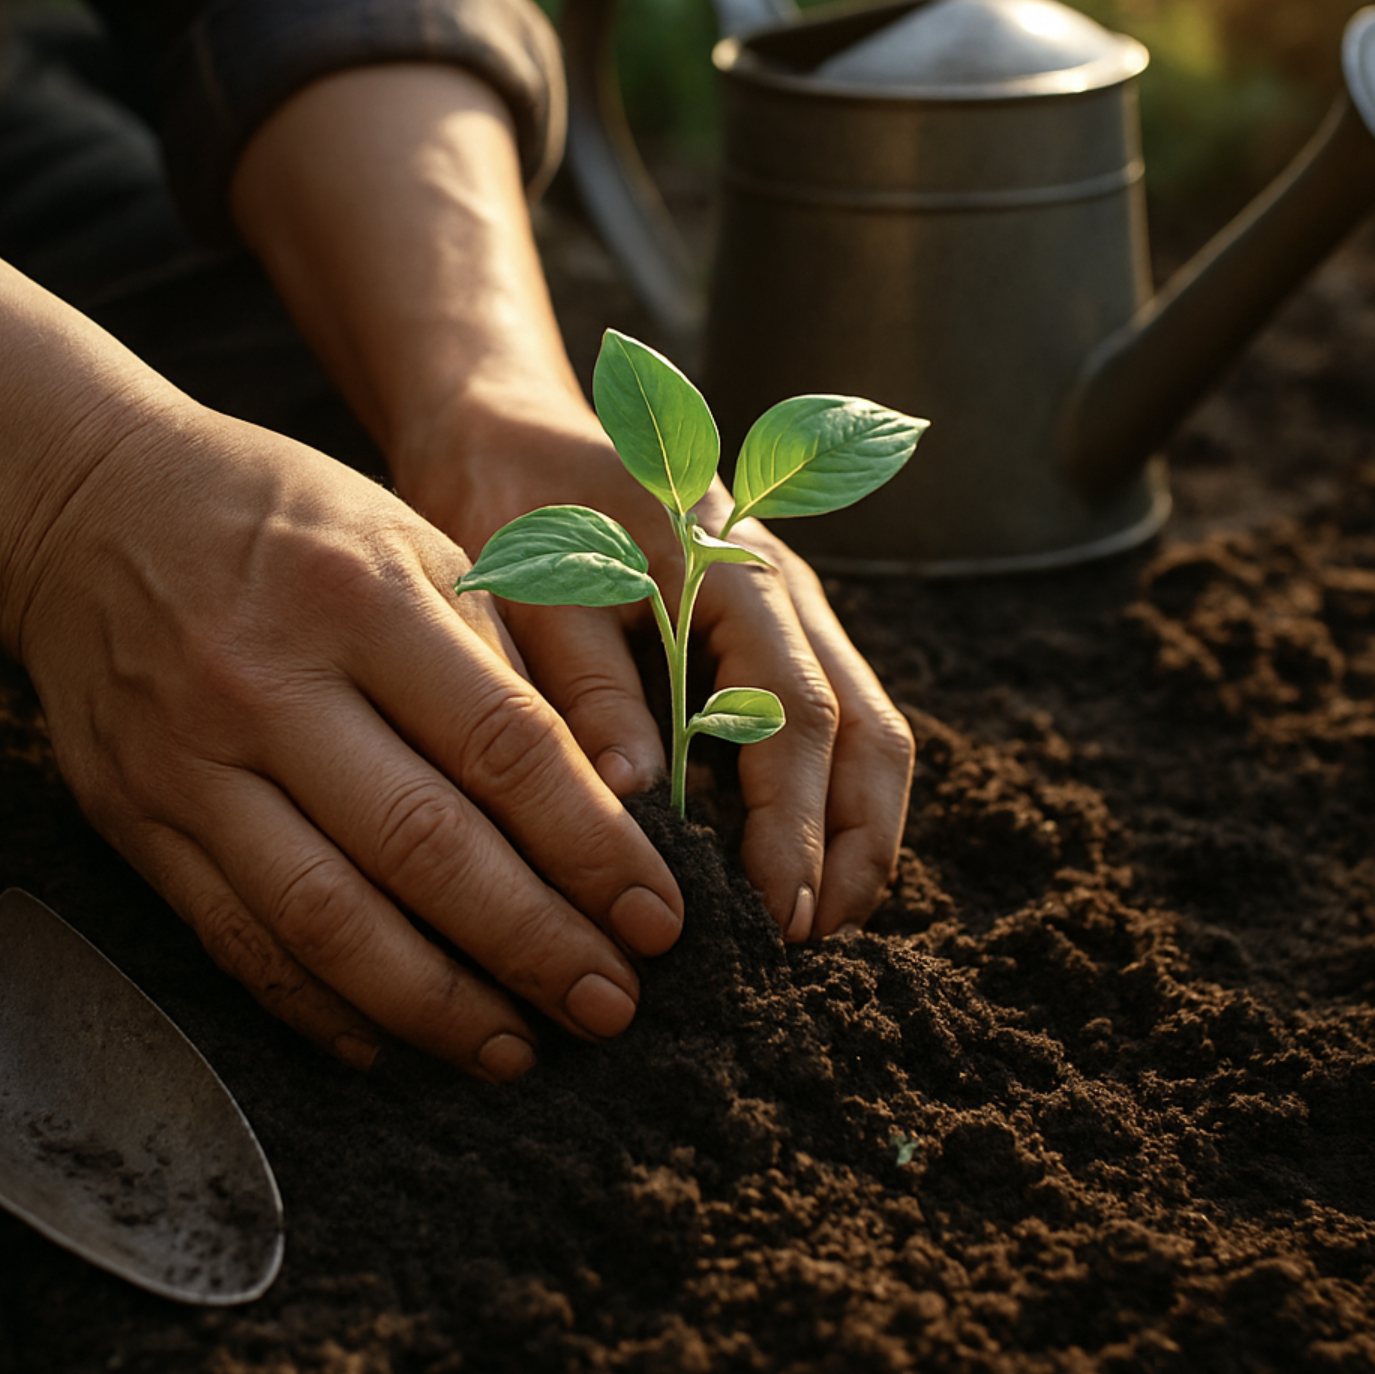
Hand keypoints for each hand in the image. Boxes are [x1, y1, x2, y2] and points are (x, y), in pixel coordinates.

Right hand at [12, 403, 683, 1076]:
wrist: (92, 506)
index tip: (656, 919)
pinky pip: (235, 940)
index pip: (506, 748)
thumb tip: (598, 797)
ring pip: (326, 919)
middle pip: (424, 848)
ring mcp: (191, 761)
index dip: (592, 849)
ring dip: (435, 1005)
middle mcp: (271, 684)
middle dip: (533, 945)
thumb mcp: (412, 538)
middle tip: (610, 1005)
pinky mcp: (134, 819)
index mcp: (366, 598)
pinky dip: (319, 1006)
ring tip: (515, 1048)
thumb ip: (501, 657)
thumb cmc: (286, 520)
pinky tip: (389, 1042)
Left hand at [398, 376, 915, 941]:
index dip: (794, 825)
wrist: (508, 431)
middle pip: (866, 728)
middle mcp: (782, 592)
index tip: (779, 917)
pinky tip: (786, 860)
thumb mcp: (533, 587)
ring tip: (816, 922)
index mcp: (733, 571)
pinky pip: (827, 720)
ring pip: (865, 727)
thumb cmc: (513, 505)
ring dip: (853, 828)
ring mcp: (785, 611)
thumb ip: (586, 682)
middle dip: (855, 844)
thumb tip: (638, 800)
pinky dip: (824, 796)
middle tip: (815, 942)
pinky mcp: (765, 635)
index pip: (796, 716)